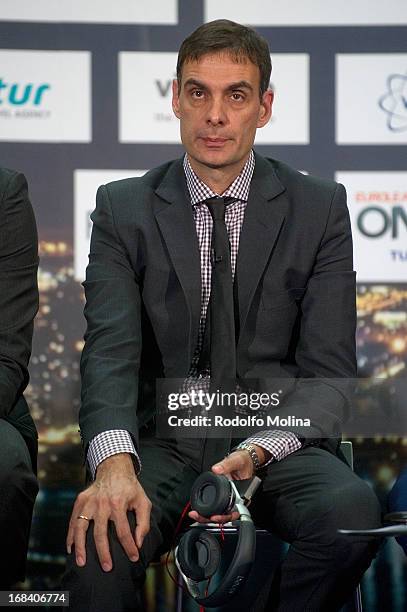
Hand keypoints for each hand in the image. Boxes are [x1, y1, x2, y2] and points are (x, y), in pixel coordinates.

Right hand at [66, 453, 151, 571]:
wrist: (114, 468)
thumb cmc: (130, 488)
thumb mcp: (143, 501)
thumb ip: (143, 522)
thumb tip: (138, 543)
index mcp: (118, 503)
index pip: (123, 531)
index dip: (129, 546)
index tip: (133, 557)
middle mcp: (102, 503)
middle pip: (100, 533)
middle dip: (103, 553)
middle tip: (107, 567)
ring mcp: (89, 502)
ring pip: (81, 527)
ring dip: (80, 547)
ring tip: (81, 562)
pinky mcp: (80, 500)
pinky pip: (72, 520)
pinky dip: (70, 535)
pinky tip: (70, 548)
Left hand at [188, 445, 266, 524]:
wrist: (245, 458)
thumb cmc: (244, 461)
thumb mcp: (236, 461)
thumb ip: (226, 465)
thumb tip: (216, 469)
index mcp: (242, 495)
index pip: (233, 512)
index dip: (223, 517)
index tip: (214, 516)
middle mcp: (236, 499)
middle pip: (224, 515)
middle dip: (210, 519)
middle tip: (198, 516)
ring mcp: (229, 498)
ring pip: (219, 512)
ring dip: (207, 516)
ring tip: (196, 514)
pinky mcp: (223, 494)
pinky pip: (216, 505)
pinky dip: (207, 509)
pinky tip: (199, 509)